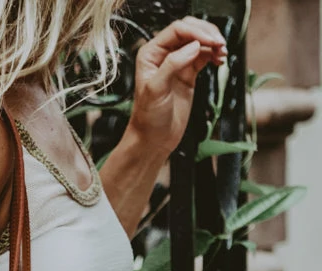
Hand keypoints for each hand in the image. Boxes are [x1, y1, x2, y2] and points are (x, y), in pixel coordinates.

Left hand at [128, 16, 227, 156]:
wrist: (153, 139)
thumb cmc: (148, 118)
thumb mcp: (156, 89)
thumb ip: (172, 65)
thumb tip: (194, 47)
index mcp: (150, 54)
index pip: (177, 30)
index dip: (196, 31)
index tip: (211, 41)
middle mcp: (162, 55)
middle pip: (190, 30)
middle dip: (207, 34)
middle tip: (220, 44)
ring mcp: (177, 63)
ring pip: (199, 41)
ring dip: (213, 43)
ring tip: (222, 53)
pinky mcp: (188, 73)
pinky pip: (204, 55)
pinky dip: (214, 54)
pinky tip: (220, 60)